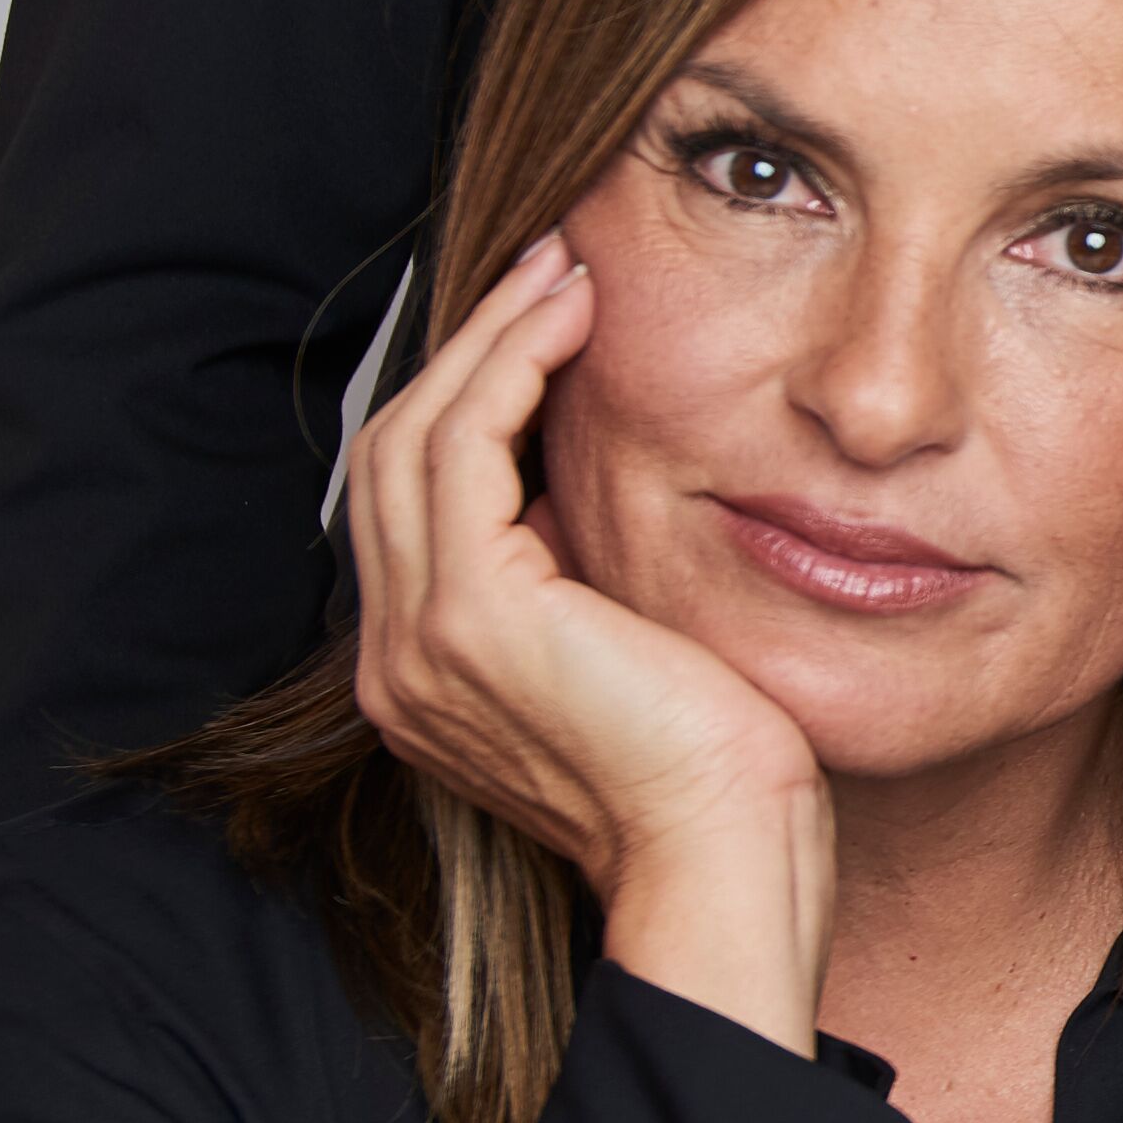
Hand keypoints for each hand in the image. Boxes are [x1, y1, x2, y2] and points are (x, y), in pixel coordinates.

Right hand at [345, 235, 828, 1040]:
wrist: (724, 857)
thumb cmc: (715, 773)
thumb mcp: (634, 652)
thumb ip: (588, 582)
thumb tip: (596, 488)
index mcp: (429, 675)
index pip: (421, 502)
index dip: (472, 397)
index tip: (546, 319)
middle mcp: (399, 661)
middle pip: (398, 455)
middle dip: (472, 347)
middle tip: (550, 265)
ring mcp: (421, 641)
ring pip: (418, 436)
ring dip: (490, 338)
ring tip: (563, 270)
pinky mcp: (471, 618)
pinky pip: (462, 447)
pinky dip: (508, 366)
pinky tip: (570, 319)